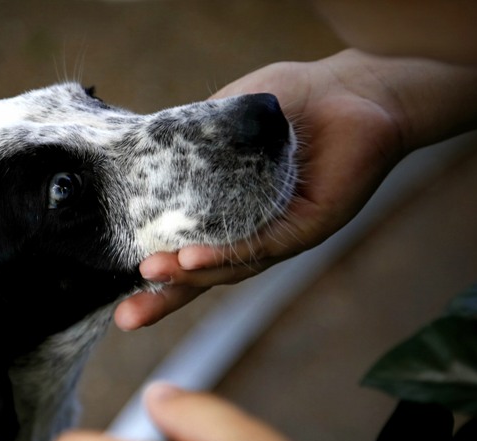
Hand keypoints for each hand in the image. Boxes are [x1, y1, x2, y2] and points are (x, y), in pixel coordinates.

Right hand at [115, 50, 408, 329]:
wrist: (354, 86)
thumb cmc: (291, 101)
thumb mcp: (225, 118)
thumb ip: (191, 140)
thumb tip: (144, 154)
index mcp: (232, 213)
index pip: (189, 250)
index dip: (159, 275)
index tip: (122, 293)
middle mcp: (255, 232)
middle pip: (206, 274)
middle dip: (166, 297)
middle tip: (126, 318)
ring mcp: (282, 233)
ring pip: (231, 266)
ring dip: (189, 274)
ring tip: (150, 274)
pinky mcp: (309, 226)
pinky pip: (263, 244)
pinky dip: (226, 253)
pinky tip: (193, 257)